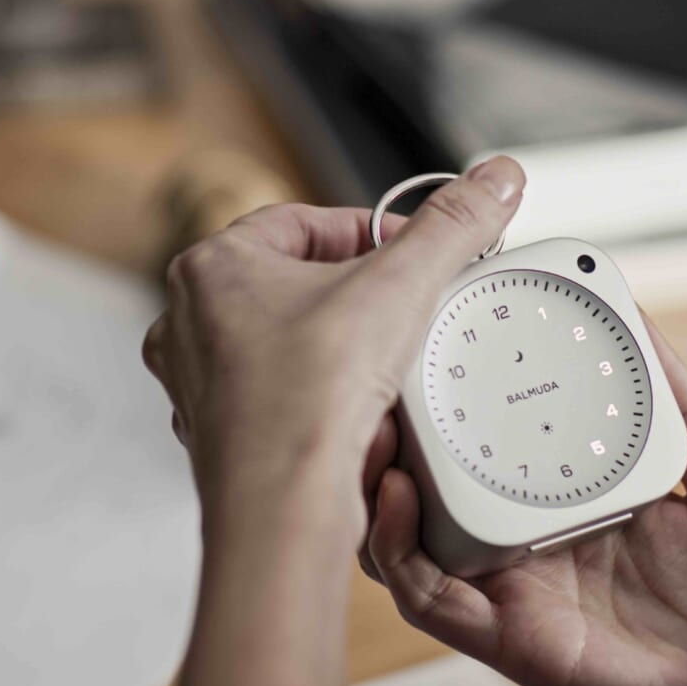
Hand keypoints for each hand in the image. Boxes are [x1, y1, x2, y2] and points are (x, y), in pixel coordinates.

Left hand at [142, 156, 525, 545]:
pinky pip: (282, 394)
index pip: (304, 223)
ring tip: (382, 360)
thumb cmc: (310, 397)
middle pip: (296, 282)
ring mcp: (200, 382)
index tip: (408, 253)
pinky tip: (356, 407)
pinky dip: (320, 394)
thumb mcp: (399, 287)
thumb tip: (495, 179)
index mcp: (213, 267)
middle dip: (355, 292)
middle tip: (400, 307)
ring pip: (288, 341)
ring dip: (338, 344)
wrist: (282, 506)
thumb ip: (452, 226)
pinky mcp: (220, 432)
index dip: (368, 233)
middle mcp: (191, 322)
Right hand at [364, 314, 686, 685]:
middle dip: (398, 436)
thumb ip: (680, 405)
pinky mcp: (510, 636)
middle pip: (441, 490)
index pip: (498, 445)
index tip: (444, 335)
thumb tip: (641, 323)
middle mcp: (536, 546)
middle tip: (385, 375)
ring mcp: (517, 590)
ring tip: (374, 424)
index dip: (462, 396)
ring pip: (412, 540)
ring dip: (379, 484)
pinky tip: (402, 492)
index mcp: (578, 504)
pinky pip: (430, 595)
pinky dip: (401, 546)